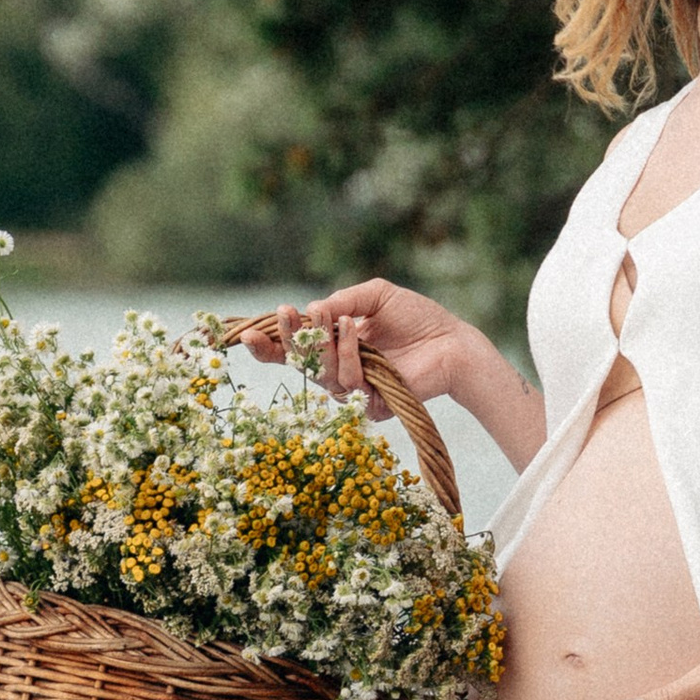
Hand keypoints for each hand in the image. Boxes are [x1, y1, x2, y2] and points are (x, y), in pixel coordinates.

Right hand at [241, 277, 477, 419]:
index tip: (247, 334)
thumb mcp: (376, 295)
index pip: (296, 349)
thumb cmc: (417, 317)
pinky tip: (356, 334)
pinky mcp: (371, 404)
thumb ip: (343, 300)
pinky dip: (348, 354)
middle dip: (289, 340)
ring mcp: (355, 388)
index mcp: (336, 343)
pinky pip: (347, 382)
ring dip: (323, 343)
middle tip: (285, 315)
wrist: (452, 342)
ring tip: (332, 319)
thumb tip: (312, 311)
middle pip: (300, 363)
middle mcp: (340, 368)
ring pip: (320, 374)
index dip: (271, 345)